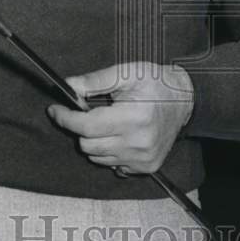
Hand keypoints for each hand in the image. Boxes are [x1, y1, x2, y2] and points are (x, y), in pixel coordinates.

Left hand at [46, 61, 193, 174]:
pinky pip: (113, 165)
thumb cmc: (155, 83)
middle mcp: (138, 143)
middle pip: (88, 145)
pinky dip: (109, 152)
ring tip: (108, 123)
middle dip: (81, 128)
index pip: (87, 127)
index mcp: (133, 118)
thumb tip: (68, 87)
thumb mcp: (126, 73)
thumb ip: (95, 80)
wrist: (185, 100)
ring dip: (95, 141)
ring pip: (98, 158)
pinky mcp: (147, 167)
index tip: (54, 110)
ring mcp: (143, 159)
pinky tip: (119, 136)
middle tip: (87, 113)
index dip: (66, 119)